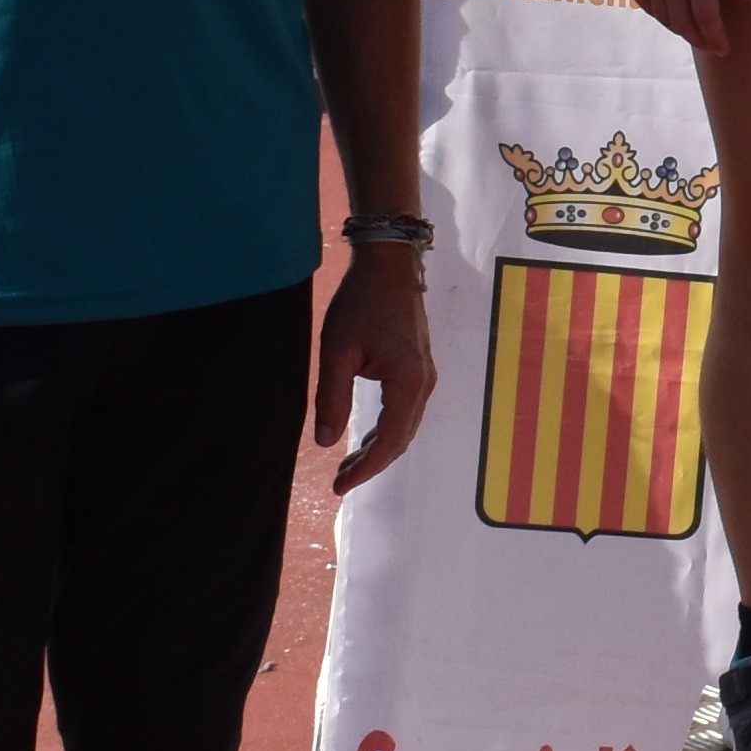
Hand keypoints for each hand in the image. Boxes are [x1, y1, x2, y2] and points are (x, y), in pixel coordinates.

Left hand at [313, 240, 433, 491]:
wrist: (388, 264)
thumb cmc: (361, 302)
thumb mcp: (337, 351)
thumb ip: (332, 398)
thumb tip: (325, 442)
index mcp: (409, 382)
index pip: (389, 441)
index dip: (365, 469)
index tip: (339, 486)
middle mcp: (424, 383)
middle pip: (401, 439)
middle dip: (371, 464)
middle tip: (339, 481)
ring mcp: (424, 375)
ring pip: (404, 427)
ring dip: (378, 449)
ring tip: (347, 465)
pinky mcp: (417, 368)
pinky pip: (404, 412)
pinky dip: (385, 431)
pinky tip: (364, 437)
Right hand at [630, 0, 750, 53]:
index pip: (706, 17)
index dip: (716, 37)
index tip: (725, 49)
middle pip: (682, 22)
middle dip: (699, 39)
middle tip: (713, 47)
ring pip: (662, 15)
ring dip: (680, 29)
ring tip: (695, 33)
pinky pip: (644, 0)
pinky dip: (658, 14)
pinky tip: (669, 15)